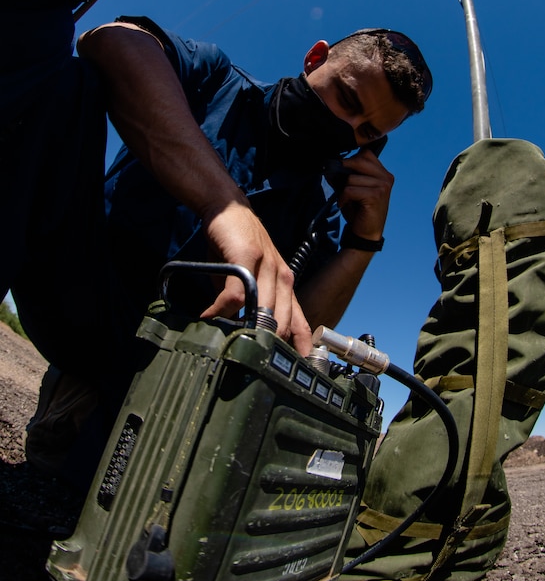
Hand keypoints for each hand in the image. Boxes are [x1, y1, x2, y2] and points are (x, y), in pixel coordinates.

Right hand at [197, 201, 313, 357]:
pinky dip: (220, 310)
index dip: (300, 349)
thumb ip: (251, 305)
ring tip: (224, 342)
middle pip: (282, 325)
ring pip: (263, 312)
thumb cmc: (239, 246)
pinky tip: (207, 317)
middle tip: (246, 362)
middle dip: (266, 347)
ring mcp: (267, 267)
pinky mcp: (248, 257)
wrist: (228, 209)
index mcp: (286, 287)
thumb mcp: (253, 279)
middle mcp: (283, 278)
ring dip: (242, 331)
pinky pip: (237, 294)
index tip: (295, 371)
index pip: (301, 324)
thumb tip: (240, 336)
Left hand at [338, 148, 393, 240]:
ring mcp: (382, 186)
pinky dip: (343, 197)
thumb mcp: (352, 189)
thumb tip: (329, 165)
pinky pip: (350, 189)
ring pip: (351, 177)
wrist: (366, 233)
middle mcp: (386, 177)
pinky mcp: (375, 196)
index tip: (344, 171)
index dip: (351, 160)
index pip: (366, 154)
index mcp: (383, 173)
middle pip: (359, 160)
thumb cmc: (359, 211)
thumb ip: (344, 175)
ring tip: (345, 199)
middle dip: (345, 171)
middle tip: (341, 185)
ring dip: (343, 189)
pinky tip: (344, 204)